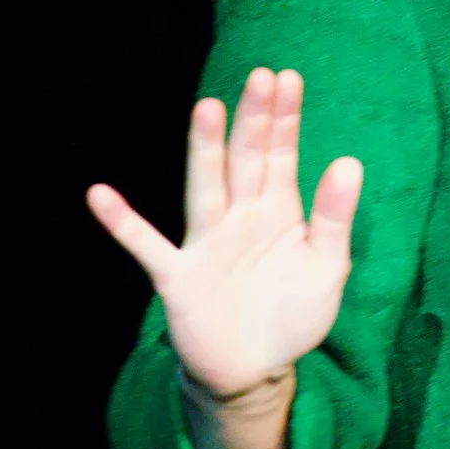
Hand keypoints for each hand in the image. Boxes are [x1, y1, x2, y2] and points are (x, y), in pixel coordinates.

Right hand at [85, 66, 362, 400]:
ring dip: (204, 150)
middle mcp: (240, 217)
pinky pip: (146, 246)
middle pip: (246, 160)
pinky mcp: (179, 276)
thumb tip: (349, 161)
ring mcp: (207, 244)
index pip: (281, 154)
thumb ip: (334, 218)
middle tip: (261, 77)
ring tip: (206, 108)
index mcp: (278, 211)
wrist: (255, 371)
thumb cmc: (293, 315)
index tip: (289, 78)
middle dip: (254, 120)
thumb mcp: (326, 267)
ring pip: (206, 187)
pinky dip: (123, 223)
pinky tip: (100, 195)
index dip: (284, 118)